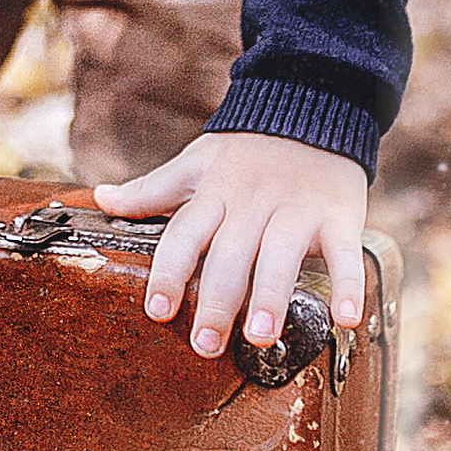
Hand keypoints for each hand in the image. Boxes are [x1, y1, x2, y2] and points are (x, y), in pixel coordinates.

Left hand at [93, 132, 368, 357]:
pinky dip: (349, 285)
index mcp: (214, 193)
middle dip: (217, 300)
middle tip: (206, 345)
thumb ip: (151, 189)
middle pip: (230, 253)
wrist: (312, 105)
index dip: (169, 272)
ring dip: (270, 295)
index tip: (157, 312)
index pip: (185, 234)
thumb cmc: (245, 149)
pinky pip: (346, 253)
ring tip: (260, 336)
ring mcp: (297, 209)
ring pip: (281, 254)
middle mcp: (253, 203)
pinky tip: (344, 319)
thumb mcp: (195, 163)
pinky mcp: (339, 215)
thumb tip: (101, 198)